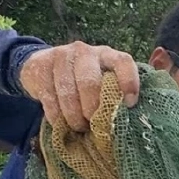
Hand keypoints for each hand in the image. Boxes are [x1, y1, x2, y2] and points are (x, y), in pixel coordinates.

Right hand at [19, 41, 139, 131]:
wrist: (41, 66)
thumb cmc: (82, 81)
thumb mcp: (102, 81)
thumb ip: (117, 93)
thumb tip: (137, 119)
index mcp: (107, 55)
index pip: (123, 62)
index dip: (129, 81)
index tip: (131, 104)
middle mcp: (85, 51)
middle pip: (90, 81)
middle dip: (92, 108)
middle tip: (93, 125)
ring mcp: (62, 57)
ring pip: (68, 92)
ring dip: (74, 116)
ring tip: (79, 127)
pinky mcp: (41, 68)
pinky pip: (50, 97)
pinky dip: (56, 115)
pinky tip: (61, 123)